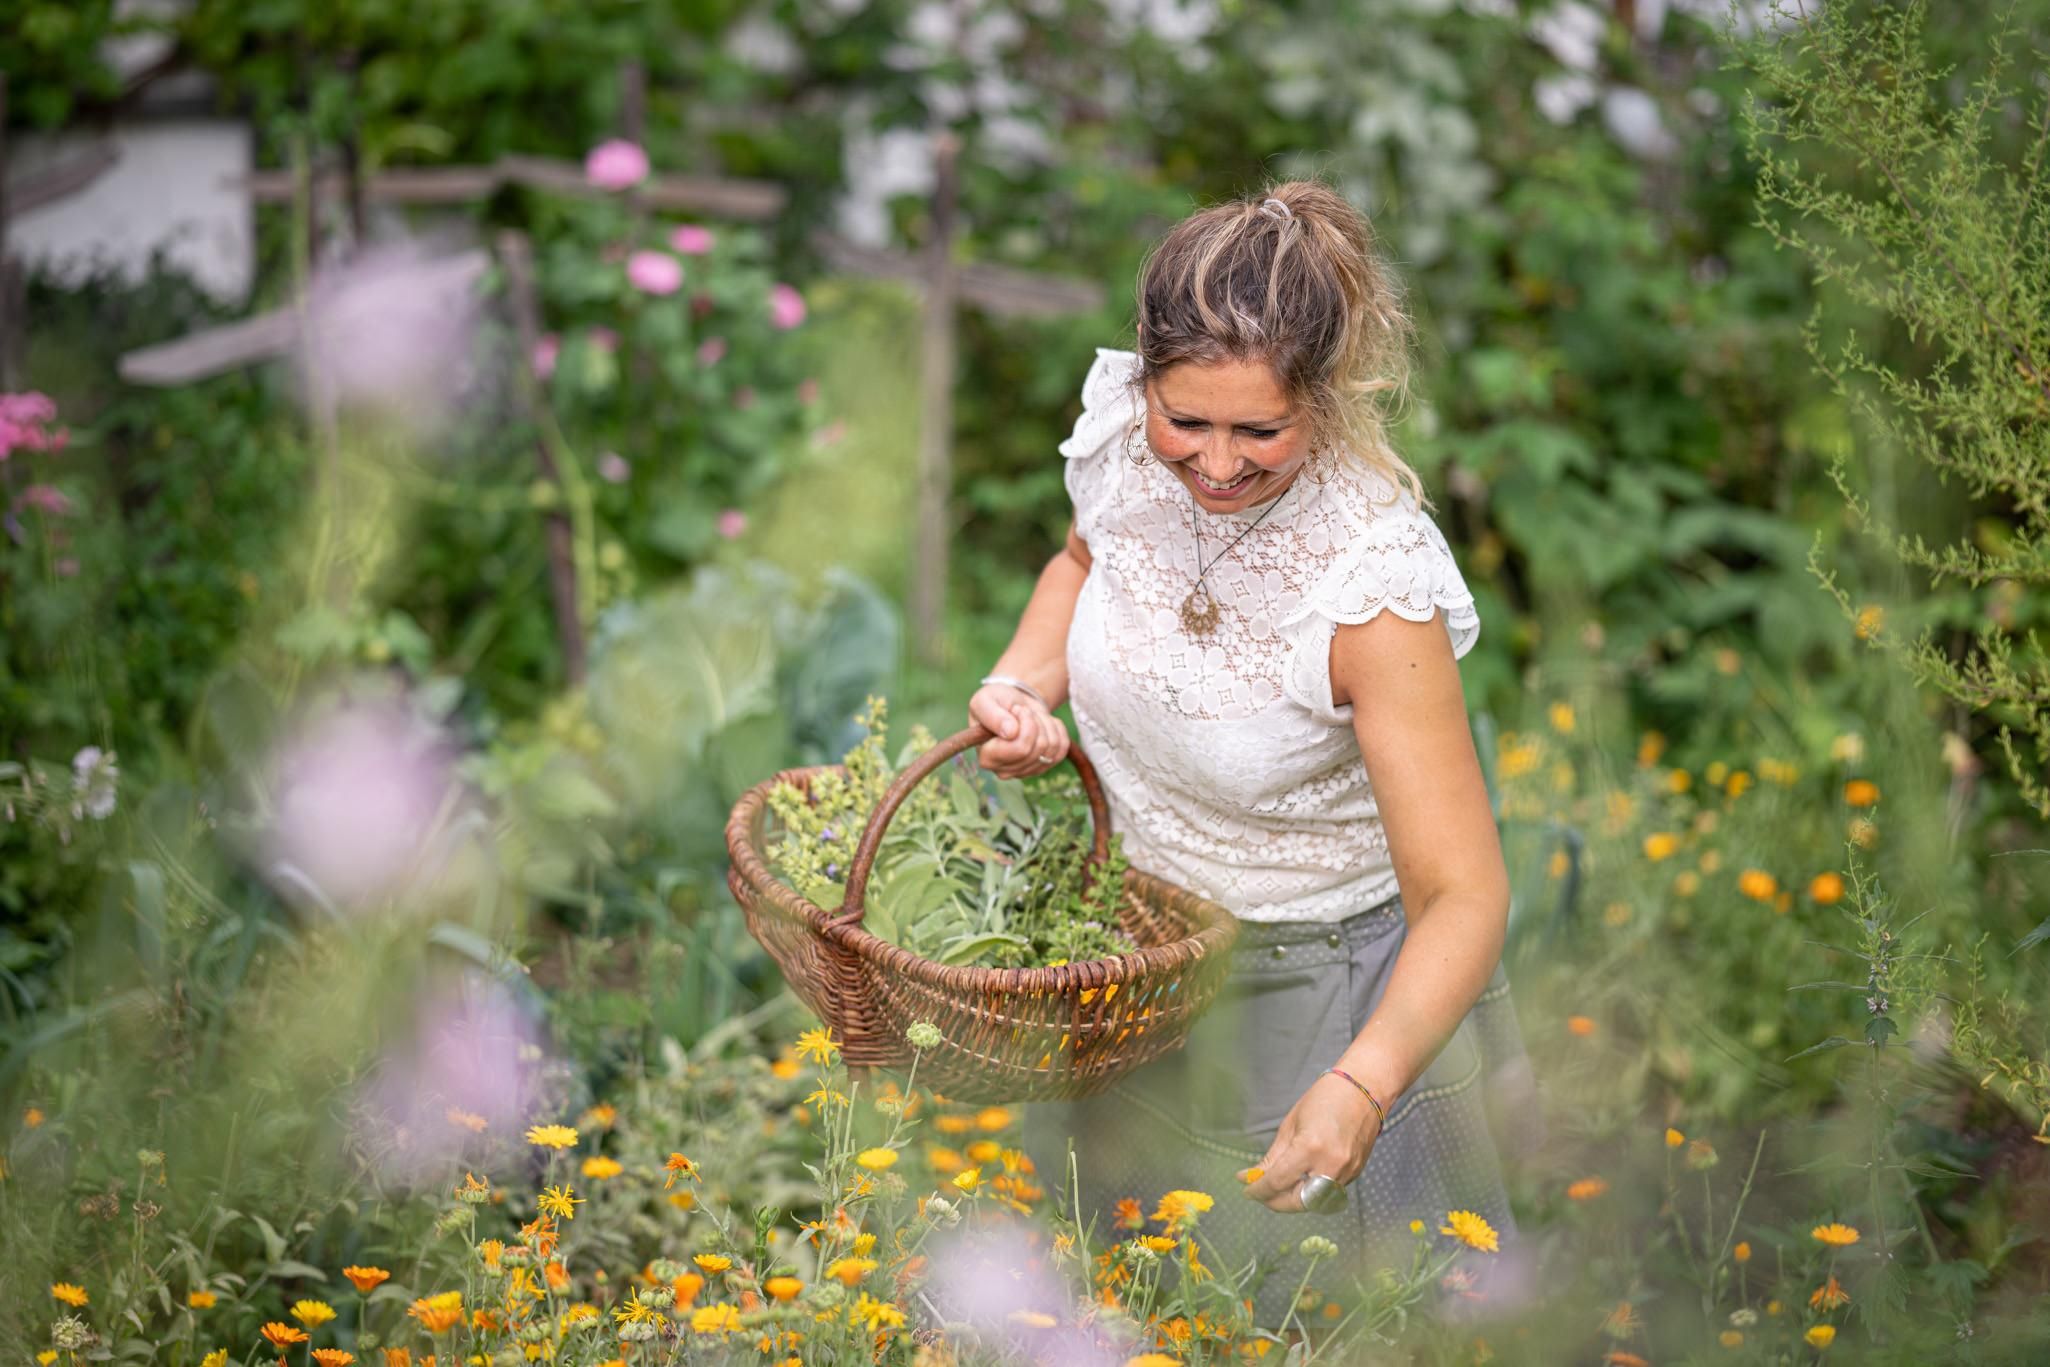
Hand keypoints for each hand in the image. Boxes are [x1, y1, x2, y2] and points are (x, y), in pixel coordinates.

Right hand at [969, 683, 1068, 780]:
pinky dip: (1057, 729)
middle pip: (1038, 748)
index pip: (1020, 748)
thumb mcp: (985, 700)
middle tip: (1024, 711)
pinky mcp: (1043, 766)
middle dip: (1036, 722)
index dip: (1025, 723)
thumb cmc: (995, 702)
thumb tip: (1011, 733)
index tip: (1016, 709)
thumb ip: (992, 715)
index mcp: (987, 758)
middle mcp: (1003, 770)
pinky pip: (1062, 748)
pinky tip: (1043, 723)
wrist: (1012, 703)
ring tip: (1032, 717)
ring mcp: (1025, 771)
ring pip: (1052, 748)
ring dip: (1046, 724)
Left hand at [1239, 1072, 1381, 1212]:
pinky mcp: (1355, 1173)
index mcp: (1310, 1148)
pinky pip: (1329, 1194)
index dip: (1259, 1190)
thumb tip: (1250, 1176)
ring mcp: (1346, 1172)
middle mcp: (1330, 1165)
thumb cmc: (1324, 1100)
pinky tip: (1301, 1181)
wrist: (1363, 1090)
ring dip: (1294, 1201)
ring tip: (1280, 1188)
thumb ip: (1272, 1158)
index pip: (1278, 1182)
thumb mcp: (1290, 1126)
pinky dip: (1312, 1193)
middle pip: (1298, 1202)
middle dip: (1276, 1203)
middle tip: (1262, 1194)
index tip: (1247, 1190)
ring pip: (1315, 1203)